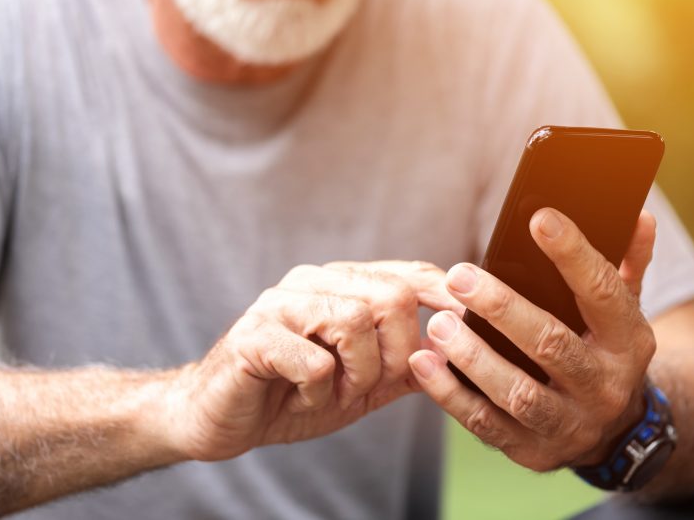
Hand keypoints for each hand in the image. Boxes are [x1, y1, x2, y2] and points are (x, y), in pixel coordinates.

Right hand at [162, 260, 464, 461]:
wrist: (221, 418)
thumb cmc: (292, 395)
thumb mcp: (362, 384)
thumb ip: (406, 368)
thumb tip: (460, 355)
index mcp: (343, 286)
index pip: (408, 274)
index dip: (446, 294)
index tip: (473, 322)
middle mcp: (314, 282)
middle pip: (391, 297)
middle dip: (397, 353)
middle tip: (371, 384)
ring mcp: (281, 304)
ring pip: (355, 321)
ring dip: (358, 372)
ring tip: (336, 391)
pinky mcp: (254, 335)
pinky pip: (314, 358)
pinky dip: (319, 388)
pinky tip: (304, 395)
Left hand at [408, 208, 657, 471]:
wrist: (614, 433)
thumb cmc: (605, 351)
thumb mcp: (624, 311)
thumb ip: (628, 262)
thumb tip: (639, 216)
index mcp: (628, 341)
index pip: (602, 292)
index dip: (573, 255)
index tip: (539, 219)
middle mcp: (603, 385)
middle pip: (552, 345)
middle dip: (502, 309)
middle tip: (459, 276)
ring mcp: (569, 424)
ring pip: (518, 393)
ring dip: (473, 358)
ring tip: (438, 324)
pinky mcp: (532, 451)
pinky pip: (486, 424)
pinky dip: (450, 394)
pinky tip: (425, 363)